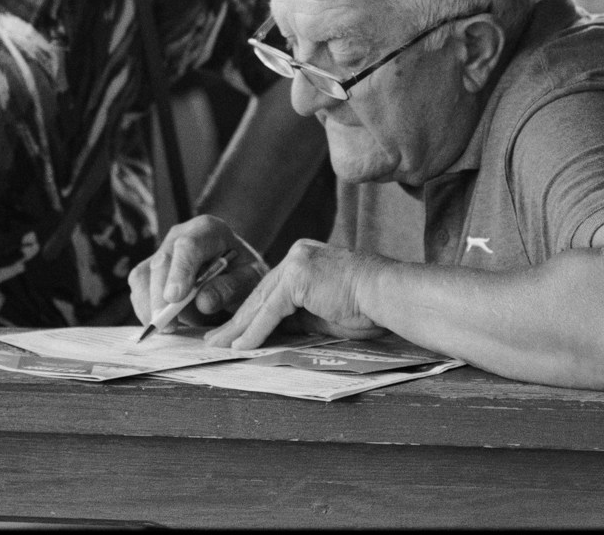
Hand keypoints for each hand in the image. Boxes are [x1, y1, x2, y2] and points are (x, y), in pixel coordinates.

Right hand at [130, 215, 266, 331]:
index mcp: (207, 230)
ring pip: (142, 276)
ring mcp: (161, 252)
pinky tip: (163, 325)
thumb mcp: (251, 279)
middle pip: (161, 262)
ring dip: (151, 306)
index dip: (179, 271)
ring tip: (170, 328)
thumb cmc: (243, 272)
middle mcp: (179, 236)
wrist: (234, 269)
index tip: (175, 298)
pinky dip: (146, 310)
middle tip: (168, 326)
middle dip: (160, 297)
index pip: (188, 246)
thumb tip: (203, 302)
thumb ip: (231, 288)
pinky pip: (139, 290)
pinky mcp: (150, 270)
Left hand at [206, 239, 387, 349]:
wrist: (388, 295)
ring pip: (260, 302)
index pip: (271, 291)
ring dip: (238, 328)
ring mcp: (296, 263)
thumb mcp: (325, 312)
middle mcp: (296, 256)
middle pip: (259, 294)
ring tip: (218, 346)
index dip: (251, 313)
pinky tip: (240, 347)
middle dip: (237, 321)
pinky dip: (254, 331)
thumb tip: (275, 333)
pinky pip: (270, 311)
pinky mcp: (298, 278)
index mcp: (304, 260)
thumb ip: (300, 316)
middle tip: (215, 339)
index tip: (235, 331)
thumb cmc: (368, 307)